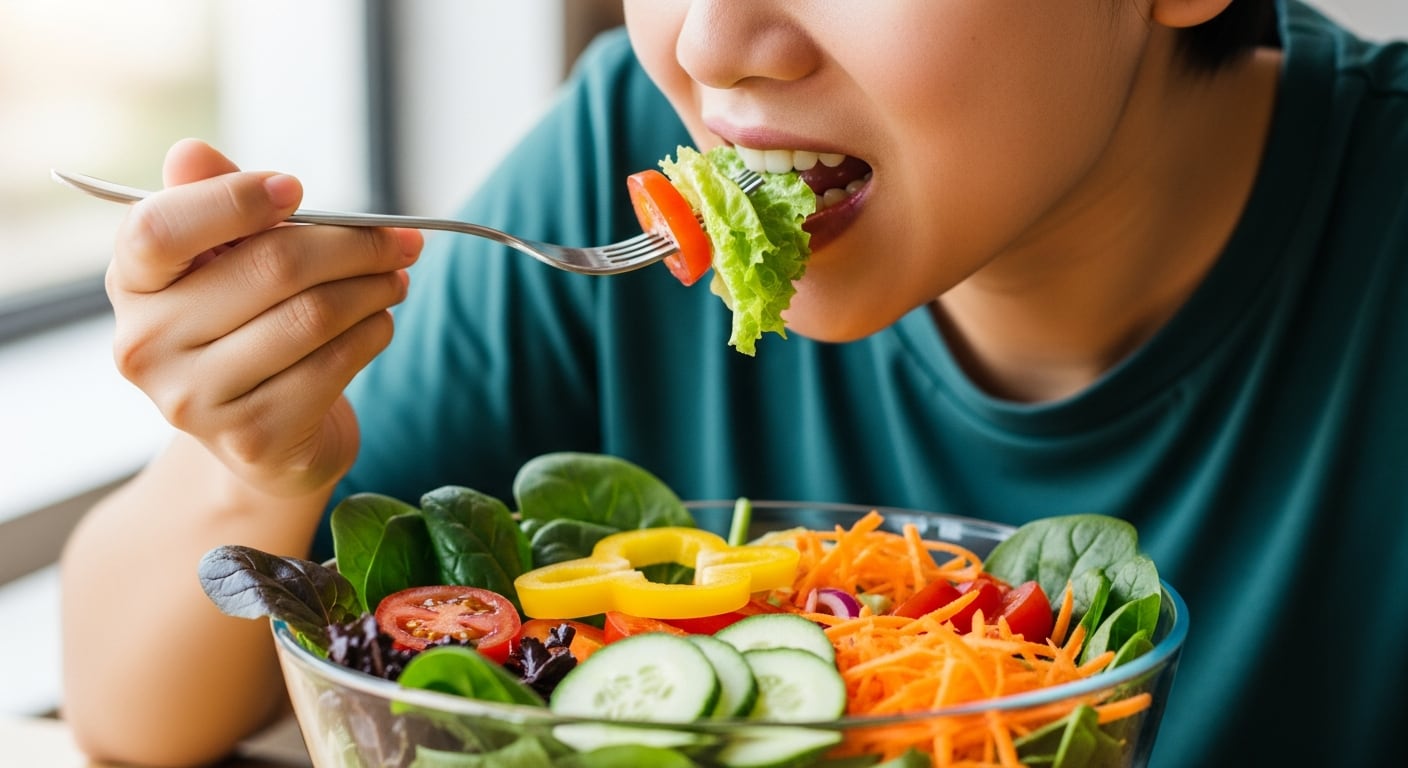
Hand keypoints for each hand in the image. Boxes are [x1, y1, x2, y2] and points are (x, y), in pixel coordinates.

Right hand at [107, 139, 422, 497]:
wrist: (263, 438)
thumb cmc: (246, 329)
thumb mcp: (223, 264)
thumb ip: (213, 205)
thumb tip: (191, 153)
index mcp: (133, 284)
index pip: (159, 229)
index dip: (233, 201)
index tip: (296, 188)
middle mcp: (147, 345)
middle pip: (271, 267)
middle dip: (354, 245)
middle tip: (402, 239)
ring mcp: (195, 399)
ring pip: (312, 316)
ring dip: (374, 289)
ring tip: (397, 278)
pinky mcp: (252, 437)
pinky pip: (333, 365)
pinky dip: (373, 334)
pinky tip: (380, 323)